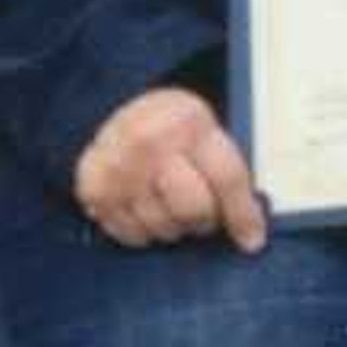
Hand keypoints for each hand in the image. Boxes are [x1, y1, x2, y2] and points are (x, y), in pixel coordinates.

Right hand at [73, 87, 267, 252]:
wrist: (114, 105)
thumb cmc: (172, 125)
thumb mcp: (205, 127)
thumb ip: (225, 164)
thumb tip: (253, 219)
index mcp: (190, 124)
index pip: (226, 178)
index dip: (243, 214)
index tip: (253, 240)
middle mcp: (151, 144)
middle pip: (193, 210)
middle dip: (206, 221)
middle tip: (204, 214)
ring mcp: (120, 168)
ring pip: (163, 227)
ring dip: (175, 227)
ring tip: (172, 206)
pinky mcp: (93, 189)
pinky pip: (131, 235)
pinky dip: (145, 232)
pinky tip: (147, 210)